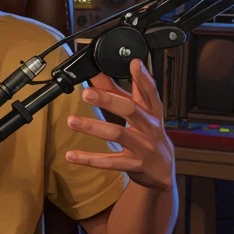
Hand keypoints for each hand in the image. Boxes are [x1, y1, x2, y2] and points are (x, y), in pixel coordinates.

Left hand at [65, 58, 174, 190]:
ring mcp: (143, 146)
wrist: (163, 170)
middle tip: (87, 93)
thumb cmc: (147, 133)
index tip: (134, 63)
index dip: (143, 77)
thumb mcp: (139, 111)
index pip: (150, 91)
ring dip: (93, 127)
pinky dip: (89, 159)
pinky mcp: (134, 165)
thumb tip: (97, 71)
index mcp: (152, 111)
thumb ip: (118, 92)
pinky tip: (71, 155)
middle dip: (108, 100)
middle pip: (131, 109)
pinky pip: (110, 162)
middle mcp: (149, 127)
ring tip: (72, 120)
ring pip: (118, 134)